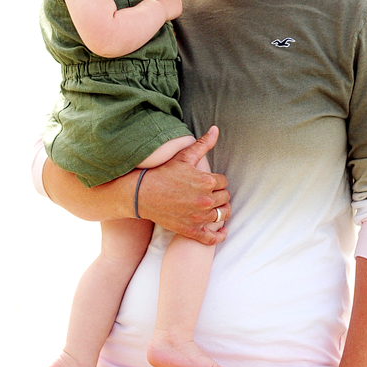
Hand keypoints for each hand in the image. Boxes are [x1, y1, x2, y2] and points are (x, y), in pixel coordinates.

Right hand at [138, 127, 228, 243]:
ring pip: (222, 215)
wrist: (141, 194)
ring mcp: (199, 217)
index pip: (224, 182)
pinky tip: (221, 231)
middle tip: (209, 193)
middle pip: (225, 198)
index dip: (217, 181)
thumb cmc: (162, 173)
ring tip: (214, 207)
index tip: (209, 181)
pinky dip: (219, 235)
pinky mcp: (191, 230)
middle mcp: (205, 200)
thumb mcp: (184, 156)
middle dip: (219, 194)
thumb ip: (203, 144)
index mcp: (206, 181)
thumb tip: (216, 129)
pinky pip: (212, 238)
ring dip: (220, 211)